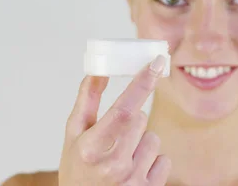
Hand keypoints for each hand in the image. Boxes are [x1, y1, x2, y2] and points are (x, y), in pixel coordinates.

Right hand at [58, 55, 170, 184]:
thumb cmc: (78, 169)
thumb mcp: (73, 136)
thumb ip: (86, 101)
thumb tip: (99, 71)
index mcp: (91, 148)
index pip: (124, 109)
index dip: (142, 83)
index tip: (157, 63)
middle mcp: (113, 165)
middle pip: (140, 118)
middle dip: (131, 120)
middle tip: (115, 136)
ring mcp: (133, 181)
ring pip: (154, 139)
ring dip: (141, 143)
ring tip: (122, 158)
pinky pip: (164, 160)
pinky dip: (152, 162)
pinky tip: (134, 171)